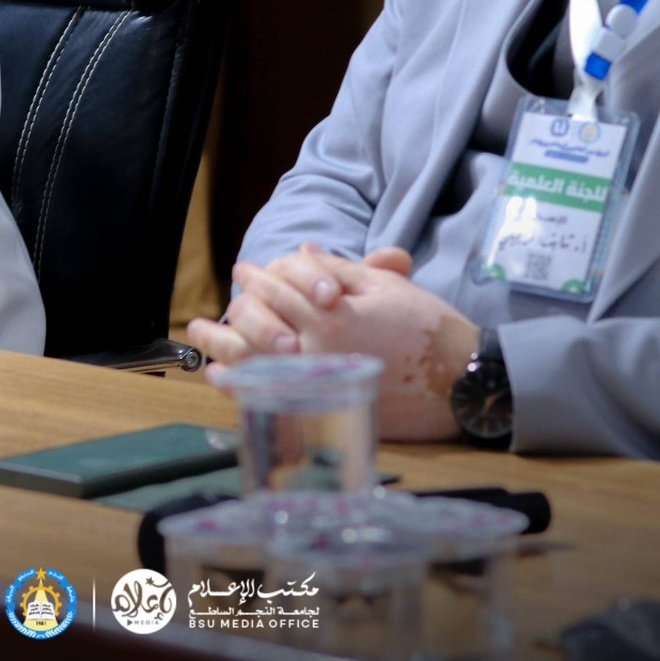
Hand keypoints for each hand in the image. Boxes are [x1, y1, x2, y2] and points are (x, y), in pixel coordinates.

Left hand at [187, 242, 478, 441]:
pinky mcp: (321, 411)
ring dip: (220, 344)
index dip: (259, 276)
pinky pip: (265, 398)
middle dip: (238, 304)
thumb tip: (304, 249)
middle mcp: (311, 351)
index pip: (277, 288)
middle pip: (256, 321)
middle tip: (230, 294)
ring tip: (199, 334)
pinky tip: (222, 375)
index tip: (246, 270)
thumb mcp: (384, 287)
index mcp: (326, 314)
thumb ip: (338, 268)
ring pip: (249, 360)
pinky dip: (238, 384)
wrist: (460, 382)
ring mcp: (312, 384)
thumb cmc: (427, 327)